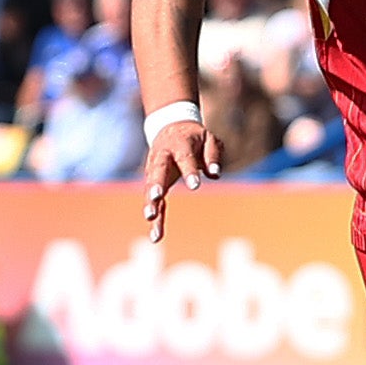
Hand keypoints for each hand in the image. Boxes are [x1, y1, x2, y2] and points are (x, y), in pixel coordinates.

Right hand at [141, 117, 223, 238]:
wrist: (170, 128)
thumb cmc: (194, 137)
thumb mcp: (209, 138)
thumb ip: (213, 154)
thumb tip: (215, 174)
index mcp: (178, 145)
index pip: (184, 158)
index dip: (189, 172)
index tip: (195, 185)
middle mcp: (162, 158)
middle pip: (157, 172)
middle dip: (156, 185)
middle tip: (156, 197)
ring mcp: (154, 171)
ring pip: (150, 188)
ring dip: (150, 204)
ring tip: (151, 219)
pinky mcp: (154, 184)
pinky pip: (153, 202)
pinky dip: (155, 217)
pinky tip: (156, 236)